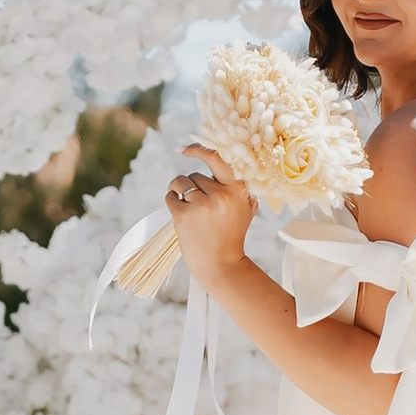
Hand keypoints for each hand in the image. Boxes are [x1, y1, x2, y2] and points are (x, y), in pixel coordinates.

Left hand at [165, 146, 257, 291]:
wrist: (221, 265)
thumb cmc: (231, 235)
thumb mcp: (245, 208)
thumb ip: (236, 186)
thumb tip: (219, 160)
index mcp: (237, 190)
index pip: (216, 158)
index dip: (198, 150)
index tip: (184, 149)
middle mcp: (221, 194)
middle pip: (195, 174)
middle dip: (193, 187)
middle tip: (199, 207)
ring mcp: (202, 205)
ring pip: (181, 182)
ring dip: (179, 192)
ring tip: (188, 209)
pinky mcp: (184, 215)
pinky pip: (171, 196)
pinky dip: (172, 202)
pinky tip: (182, 216)